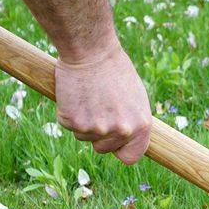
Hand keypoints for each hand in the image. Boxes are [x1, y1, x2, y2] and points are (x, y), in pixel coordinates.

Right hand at [55, 40, 150, 164]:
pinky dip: (68, 112)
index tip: (114, 142)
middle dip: (98, 134)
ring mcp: (96, 128)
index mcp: (140, 127)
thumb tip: (128, 139)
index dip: (120, 150)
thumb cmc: (115, 69)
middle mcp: (121, 131)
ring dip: (83, 122)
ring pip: (84, 137)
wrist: (91, 50)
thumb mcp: (136, 99)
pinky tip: (75, 95)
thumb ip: (133, 122)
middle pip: (103, 149)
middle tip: (97, 108)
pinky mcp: (73, 121)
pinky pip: (68, 125)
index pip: (130, 158)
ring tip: (88, 97)